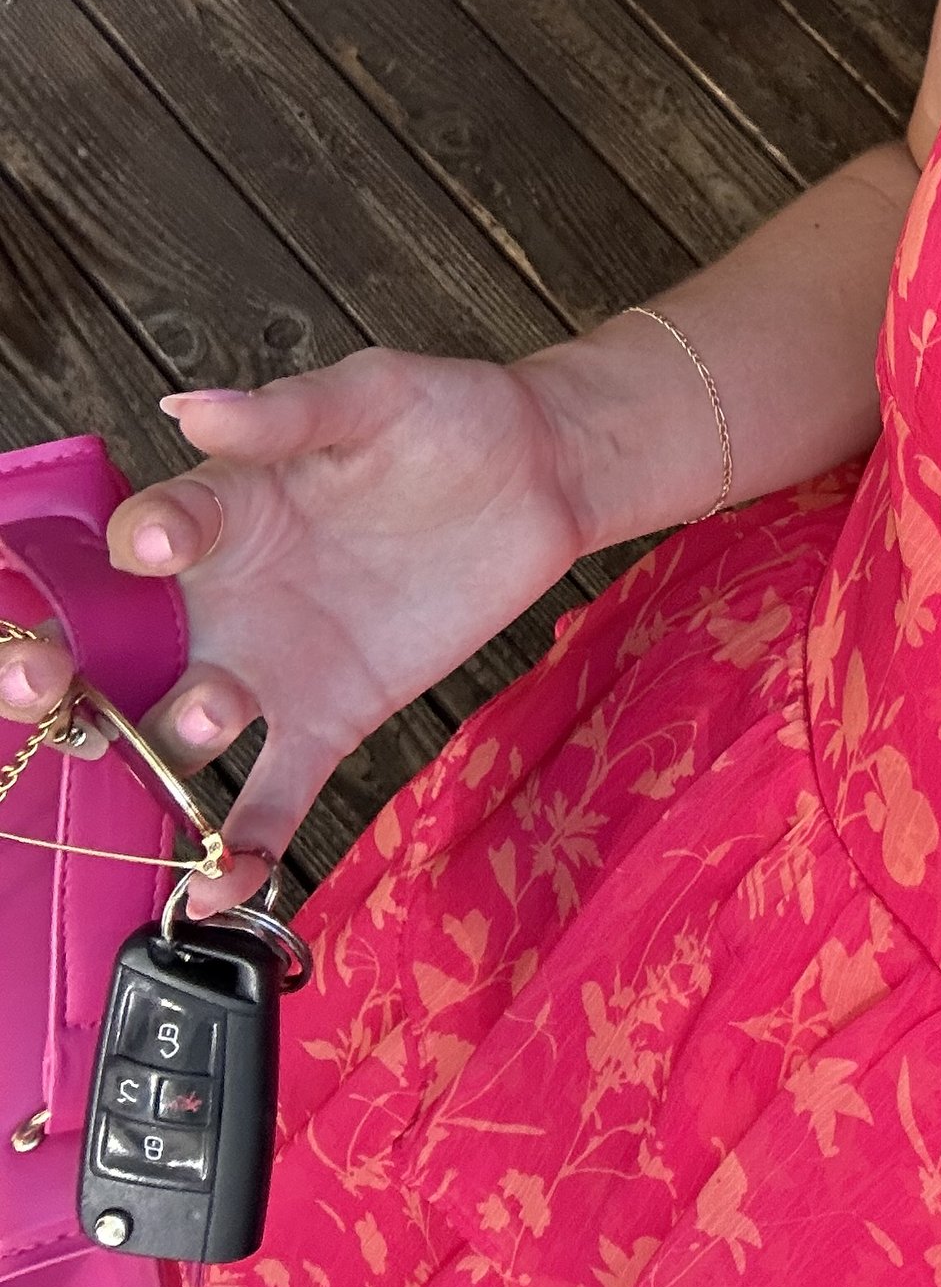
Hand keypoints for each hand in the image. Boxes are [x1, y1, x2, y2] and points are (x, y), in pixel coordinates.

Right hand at [0, 349, 585, 911]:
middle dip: (66, 679)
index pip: (140, 538)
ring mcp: (266, 670)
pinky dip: (237, 849)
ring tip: (215, 710)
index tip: (154, 545)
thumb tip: (196, 407)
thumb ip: (288, 414)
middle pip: (112, 656)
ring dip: (171, 742)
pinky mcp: (327, 720)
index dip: (136, 544)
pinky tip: (216, 891)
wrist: (538, 477)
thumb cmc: (445, 419)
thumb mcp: (372, 395)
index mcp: (218, 512)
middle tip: (55, 684)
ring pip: (178, 731)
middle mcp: (220, 600)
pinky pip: (266, 798)